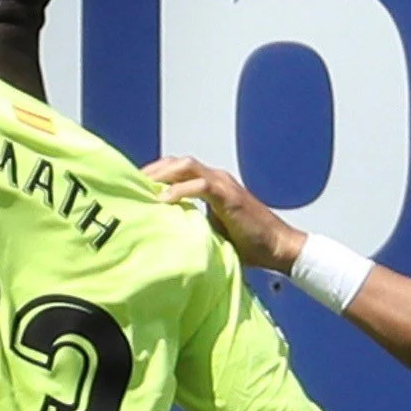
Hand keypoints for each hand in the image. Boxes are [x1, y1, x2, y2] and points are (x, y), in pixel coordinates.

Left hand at [144, 153, 301, 272]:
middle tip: (131, 184)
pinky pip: (201, 185)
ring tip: (143, 187)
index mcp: (212, 185)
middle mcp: (217, 178)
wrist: (279, 248)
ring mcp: (224, 185)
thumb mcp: (210, 230)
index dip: (155, 174)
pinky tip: (164, 200)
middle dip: (153, 170)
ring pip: (187, 166)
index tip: (133, 186)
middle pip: (177, 162)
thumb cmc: (248, 243)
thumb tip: (162, 228)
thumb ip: (190, 222)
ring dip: (162, 174)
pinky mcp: (230, 196)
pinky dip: (180, 190)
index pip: (177, 169)